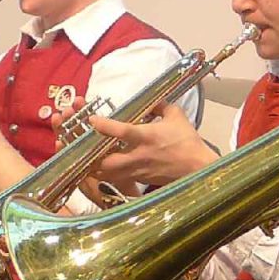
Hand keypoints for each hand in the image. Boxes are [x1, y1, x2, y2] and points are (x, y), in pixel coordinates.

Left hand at [85, 103, 215, 189]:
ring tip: (84, 157)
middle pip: (107, 162)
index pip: (122, 132)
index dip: (105, 125)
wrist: (197, 168)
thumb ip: (159, 105)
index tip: (91, 119)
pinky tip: (99, 166)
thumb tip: (149, 99)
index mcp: (147, 137)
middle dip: (92, 155)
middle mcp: (139, 156)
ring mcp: (137, 171)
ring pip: (108, 174)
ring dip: (94, 166)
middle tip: (81, 145)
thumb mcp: (175, 116)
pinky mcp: (138, 180)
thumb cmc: (188, 141)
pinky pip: (116, 178)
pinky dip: (104, 173)